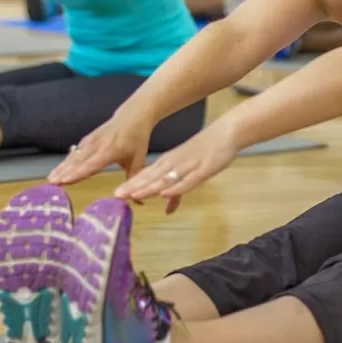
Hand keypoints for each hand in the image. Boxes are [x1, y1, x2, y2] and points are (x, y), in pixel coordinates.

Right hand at [49, 109, 152, 186]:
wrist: (133, 115)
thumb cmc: (137, 139)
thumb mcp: (139, 159)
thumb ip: (134, 178)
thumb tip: (138, 201)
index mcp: (112, 150)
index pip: (92, 163)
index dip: (78, 172)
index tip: (65, 180)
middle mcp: (99, 144)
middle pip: (79, 160)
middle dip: (65, 172)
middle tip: (51, 184)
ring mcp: (92, 140)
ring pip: (75, 155)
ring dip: (62, 167)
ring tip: (51, 180)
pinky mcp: (88, 138)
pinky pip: (75, 151)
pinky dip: (66, 160)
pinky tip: (58, 170)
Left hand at [112, 123, 240, 209]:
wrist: (225, 132)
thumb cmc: (206, 150)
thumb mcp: (188, 171)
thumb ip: (177, 191)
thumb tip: (167, 210)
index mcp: (168, 162)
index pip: (147, 175)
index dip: (132, 185)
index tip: (115, 195)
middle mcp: (174, 164)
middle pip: (152, 177)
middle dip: (134, 187)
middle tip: (116, 196)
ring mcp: (187, 166)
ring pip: (166, 179)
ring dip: (149, 187)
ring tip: (132, 195)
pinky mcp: (202, 170)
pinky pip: (188, 181)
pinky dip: (176, 188)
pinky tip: (165, 194)